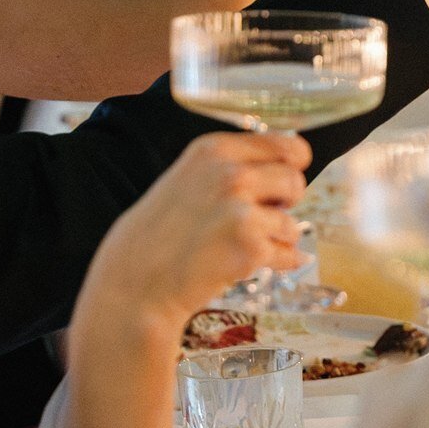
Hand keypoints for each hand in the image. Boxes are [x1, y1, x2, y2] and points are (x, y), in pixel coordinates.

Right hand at [83, 131, 309, 330]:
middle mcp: (230, 174)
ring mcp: (240, 211)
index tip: (293, 171)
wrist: (134, 284)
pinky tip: (269, 263)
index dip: (294, 162)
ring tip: (250, 244)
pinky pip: (287, 253)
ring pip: (291, 221)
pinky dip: (282, 261)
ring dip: (280, 236)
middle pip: (294, 178)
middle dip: (288, 199)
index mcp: (214, 150)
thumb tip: (285, 164)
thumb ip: (229, 168)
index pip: (284, 144)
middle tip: (268, 214)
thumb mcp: (187, 179)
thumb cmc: (158, 234)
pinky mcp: (249, 247)